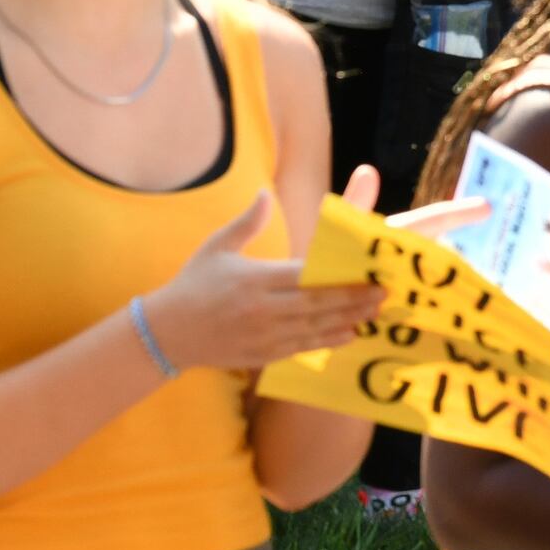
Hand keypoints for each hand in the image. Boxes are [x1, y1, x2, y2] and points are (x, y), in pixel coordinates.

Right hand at [141, 192, 380, 372]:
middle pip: (315, 304)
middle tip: (382, 293)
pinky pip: (301, 348)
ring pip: (314, 329)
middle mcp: (260, 309)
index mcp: (252, 279)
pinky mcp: (261, 355)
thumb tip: (265, 193)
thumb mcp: (216, 248)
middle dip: (352, 299)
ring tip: (375, 313)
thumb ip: (246, 222)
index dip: (336, 276)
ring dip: (347, 321)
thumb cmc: (193, 284)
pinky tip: (349, 334)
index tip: (364, 271)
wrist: (166, 335)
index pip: (302, 277)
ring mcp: (261, 336)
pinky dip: (327, 342)